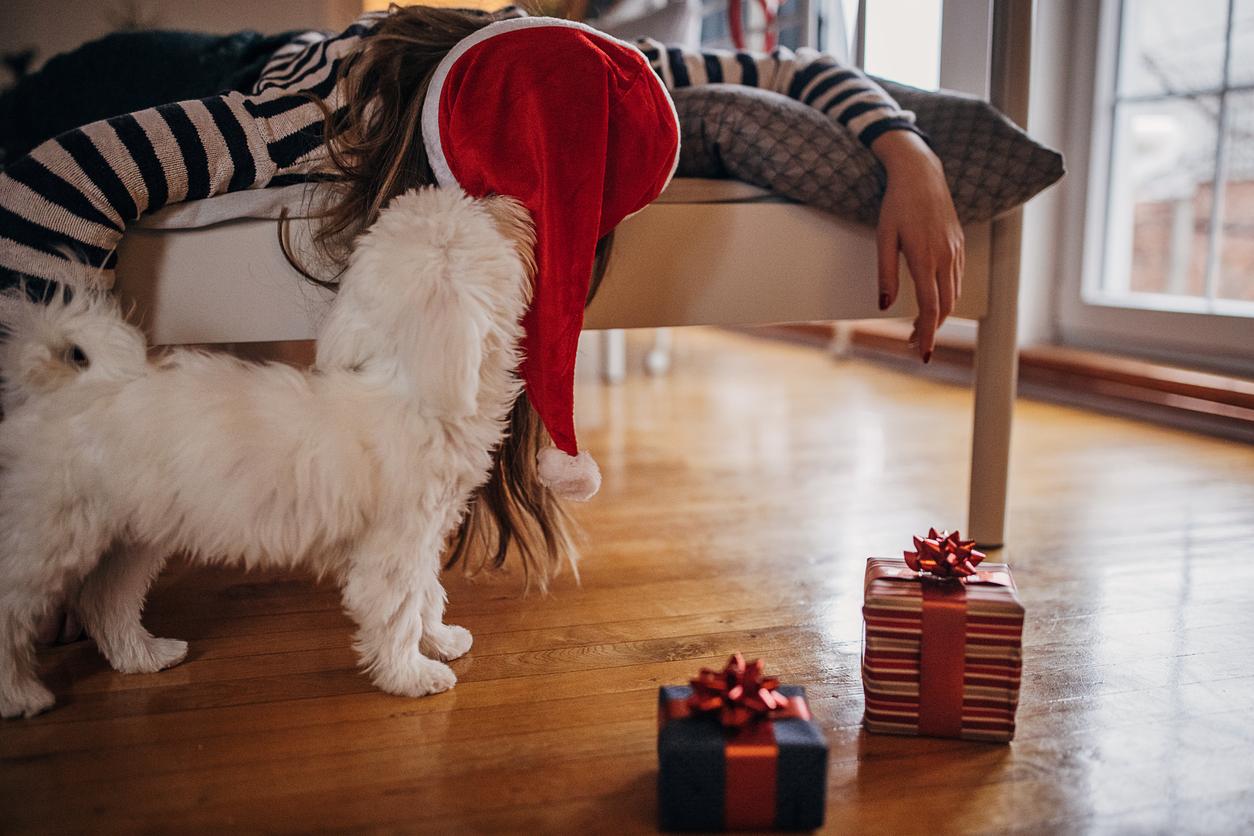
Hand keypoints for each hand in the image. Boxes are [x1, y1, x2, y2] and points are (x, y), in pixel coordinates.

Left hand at [870, 131, 963, 362]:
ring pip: (953, 294)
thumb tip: (885, 305)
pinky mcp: (958, 243)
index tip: (921, 353)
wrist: (921, 173)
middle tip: (913, 344)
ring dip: (939, 315)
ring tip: (919, 327)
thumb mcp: (884, 238)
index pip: (930, 308)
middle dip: (931, 330)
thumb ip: (886, 274)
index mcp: (925, 258)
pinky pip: (957, 277)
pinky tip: (935, 300)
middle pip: (945, 306)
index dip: (926, 334)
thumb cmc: (896, 203)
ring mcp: (955, 250)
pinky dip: (947, 296)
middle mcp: (945, 257)